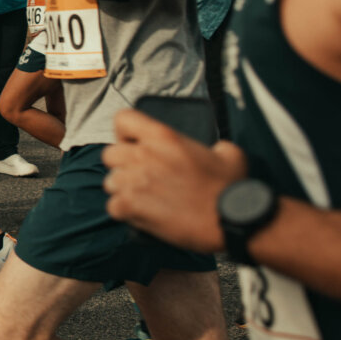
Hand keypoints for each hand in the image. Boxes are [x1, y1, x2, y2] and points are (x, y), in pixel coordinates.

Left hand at [102, 108, 248, 252]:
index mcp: (164, 136)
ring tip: (143, 198)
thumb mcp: (229, 153)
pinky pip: (113, 207)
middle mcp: (144, 155)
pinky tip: (142, 215)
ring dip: (123, 190)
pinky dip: (125, 213)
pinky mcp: (130, 207)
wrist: (228, 220)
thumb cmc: (230, 189)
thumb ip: (214, 145)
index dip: (125, 132)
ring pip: (110, 182)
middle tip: (140, 176)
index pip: (123, 119)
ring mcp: (134, 181)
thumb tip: (215, 151)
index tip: (134, 143)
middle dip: (122, 165)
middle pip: (110, 154)